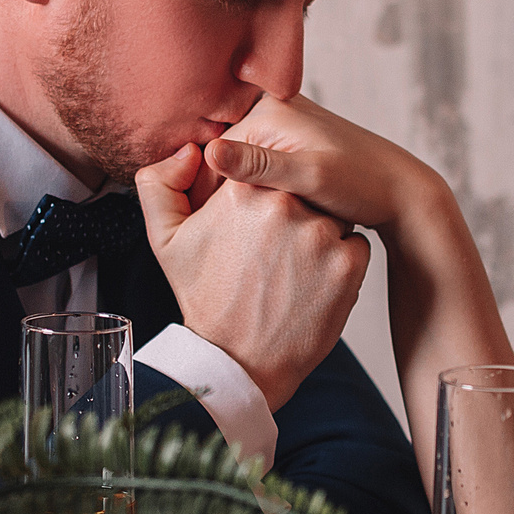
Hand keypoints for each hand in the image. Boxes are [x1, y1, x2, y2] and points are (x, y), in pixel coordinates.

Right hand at [137, 144, 370, 410]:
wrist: (239, 362)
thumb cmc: (204, 298)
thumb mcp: (165, 240)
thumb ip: (160, 184)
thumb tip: (192, 150)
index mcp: (242, 190)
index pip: (265, 172)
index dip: (260, 199)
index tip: (252, 230)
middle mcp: (284, 204)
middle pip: (300, 191)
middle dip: (291, 215)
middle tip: (272, 255)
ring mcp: (321, 232)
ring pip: (331, 215)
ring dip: (318, 236)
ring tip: (292, 270)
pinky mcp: (349, 262)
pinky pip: (354, 244)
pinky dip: (340, 261)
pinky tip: (313, 284)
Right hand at [206, 94, 444, 232]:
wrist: (406, 193)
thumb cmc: (364, 187)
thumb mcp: (311, 178)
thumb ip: (261, 167)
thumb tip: (211, 152)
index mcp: (271, 110)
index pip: (214, 155)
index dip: (205, 196)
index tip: (207, 235)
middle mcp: (276, 111)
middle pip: (229, 162)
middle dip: (223, 200)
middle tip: (222, 243)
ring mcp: (287, 129)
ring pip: (245, 172)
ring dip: (242, 203)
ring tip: (242, 241)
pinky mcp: (297, 147)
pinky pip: (264, 176)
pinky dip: (262, 200)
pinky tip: (267, 229)